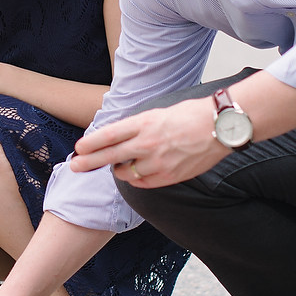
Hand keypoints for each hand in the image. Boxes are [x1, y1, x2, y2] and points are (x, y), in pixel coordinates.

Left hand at [71, 96, 229, 187]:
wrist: (221, 126)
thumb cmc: (192, 114)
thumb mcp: (158, 113)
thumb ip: (138, 126)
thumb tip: (119, 137)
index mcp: (144, 123)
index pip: (109, 135)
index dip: (91, 143)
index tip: (79, 148)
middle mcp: (148, 143)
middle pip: (110, 156)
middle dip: (88, 162)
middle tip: (75, 166)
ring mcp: (158, 161)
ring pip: (126, 173)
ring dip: (119, 170)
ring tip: (118, 165)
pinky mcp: (169, 176)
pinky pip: (143, 183)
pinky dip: (136, 179)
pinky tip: (136, 173)